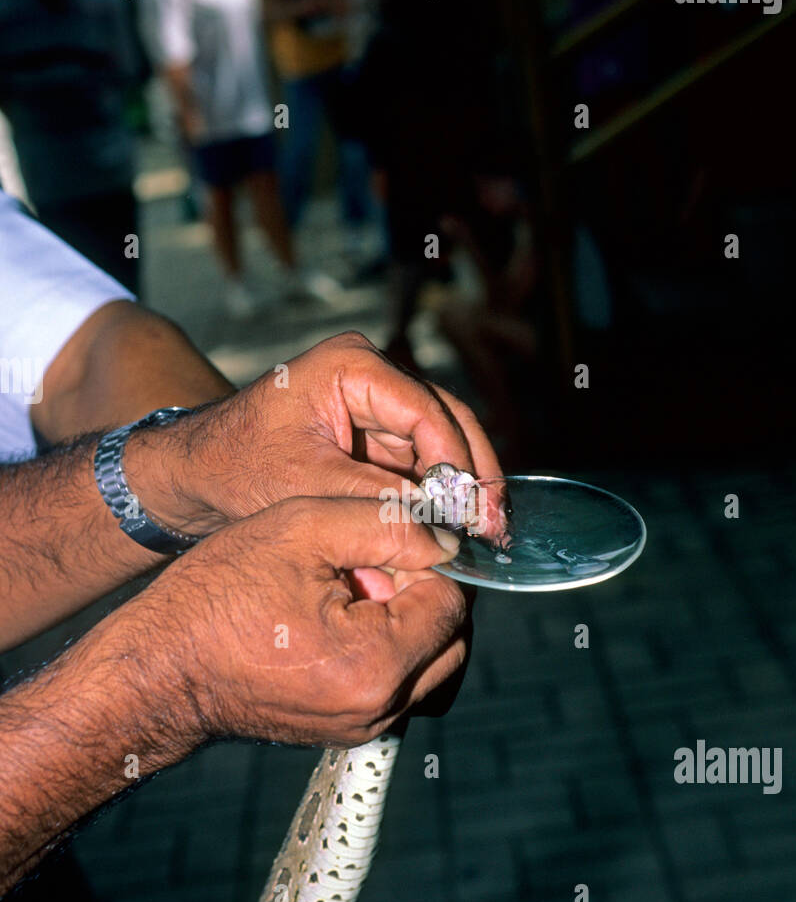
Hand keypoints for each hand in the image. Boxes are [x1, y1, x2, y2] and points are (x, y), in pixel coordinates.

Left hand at [127, 331, 506, 538]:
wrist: (193, 476)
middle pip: (447, 420)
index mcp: (351, 365)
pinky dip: (440, 495)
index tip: (473, 511)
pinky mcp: (374, 435)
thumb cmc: (235, 470)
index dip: (456, 462)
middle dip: (474, 475)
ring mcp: (375, 403)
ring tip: (488, 536)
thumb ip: (376, 501)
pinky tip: (460, 531)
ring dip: (464, 488)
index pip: (424, 410)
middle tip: (496, 526)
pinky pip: (422, 462)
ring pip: (442, 443)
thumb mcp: (306, 487)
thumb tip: (441, 527)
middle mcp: (371, 374)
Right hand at [141, 496, 469, 746]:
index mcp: (377, 664)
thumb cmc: (216, 597)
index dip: (428, 559)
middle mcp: (380, 709)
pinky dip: (387, 651)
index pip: (453, 602)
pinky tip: (338, 621)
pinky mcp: (347, 731)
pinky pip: (398, 687)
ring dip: (410, 624)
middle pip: (452, 641)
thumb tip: (446, 539)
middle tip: (368, 566)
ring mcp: (364, 727)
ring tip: (351, 594)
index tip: (385, 540)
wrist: (157, 671)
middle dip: (425, 594)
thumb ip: (388, 524)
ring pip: (431, 667)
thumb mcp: (302, 529)